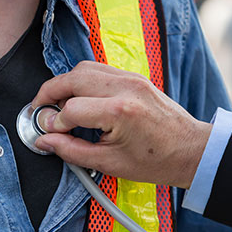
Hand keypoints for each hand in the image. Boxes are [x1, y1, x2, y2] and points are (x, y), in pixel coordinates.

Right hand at [32, 62, 211, 188]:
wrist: (191, 150)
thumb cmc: (157, 161)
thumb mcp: (109, 164)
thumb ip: (72, 151)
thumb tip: (46, 141)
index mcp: (119, 112)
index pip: (71, 109)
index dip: (54, 123)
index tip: (49, 134)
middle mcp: (125, 88)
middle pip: (72, 78)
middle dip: (50, 93)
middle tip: (40, 111)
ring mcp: (131, 78)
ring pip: (84, 68)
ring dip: (66, 83)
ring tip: (58, 105)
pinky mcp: (135, 77)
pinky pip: (100, 69)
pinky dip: (84, 80)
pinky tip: (80, 98)